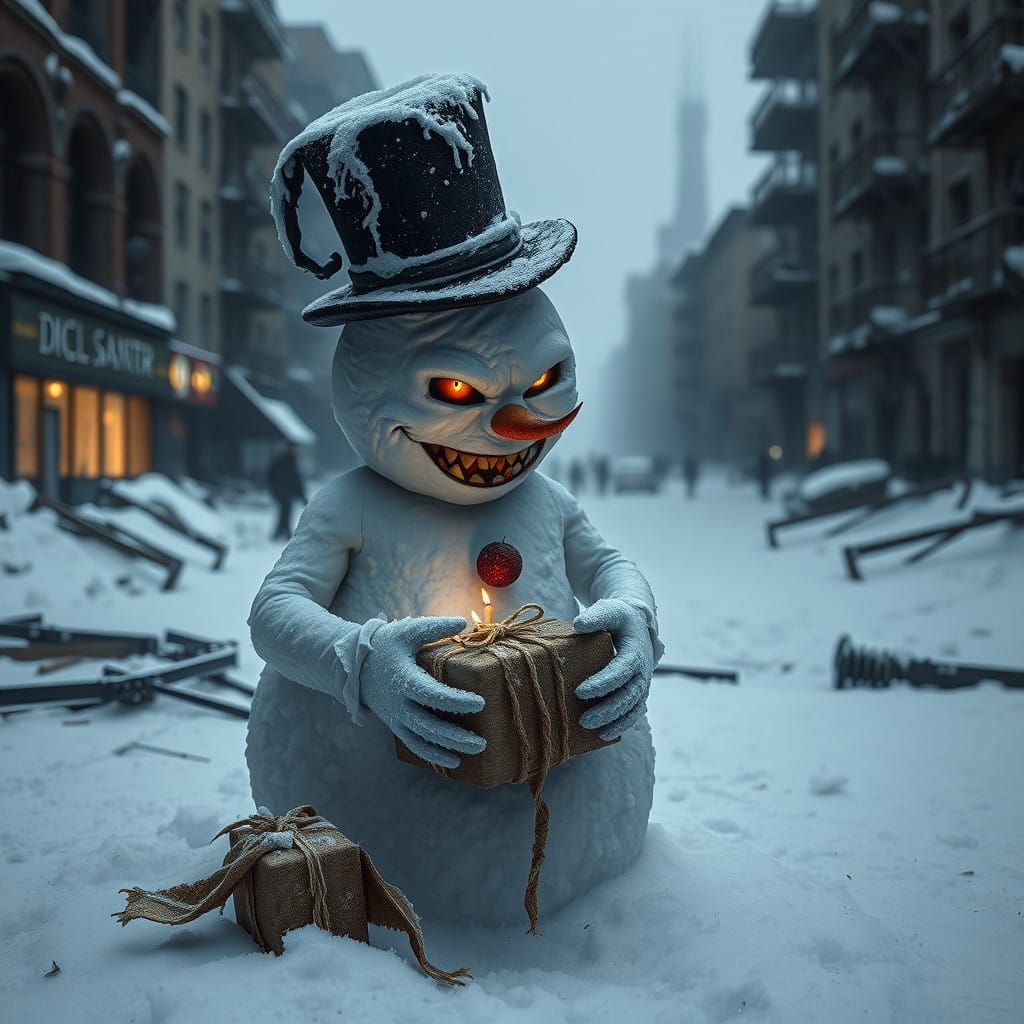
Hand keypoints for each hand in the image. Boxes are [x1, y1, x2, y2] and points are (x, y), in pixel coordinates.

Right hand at [360, 616, 485, 768]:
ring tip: (476, 750)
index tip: (480, 702)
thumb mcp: (408, 631)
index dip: (455, 701)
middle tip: (483, 741)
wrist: (356, 666)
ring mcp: (396, 718)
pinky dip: (433, 755)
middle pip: (429, 726)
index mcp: (403, 679)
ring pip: (423, 739)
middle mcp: (398, 704)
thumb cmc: (387, 645)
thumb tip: (463, 622)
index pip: (432, 695)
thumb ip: (435, 628)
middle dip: (456, 736)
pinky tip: (455, 763)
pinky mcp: (396, 725)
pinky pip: (415, 745)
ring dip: (449, 748)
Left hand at [573, 599, 652, 739]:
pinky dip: (621, 726)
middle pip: (628, 696)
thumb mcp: (610, 610)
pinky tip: (603, 735)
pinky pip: (633, 714)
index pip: (621, 671)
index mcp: (636, 651)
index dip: (603, 683)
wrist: (637, 624)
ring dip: (613, 722)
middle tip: (582, 719)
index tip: (580, 691)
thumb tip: (578, 624)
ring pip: (632, 709)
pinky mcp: (638, 693)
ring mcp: (642, 684)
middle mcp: (643, 671)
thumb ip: (596, 616)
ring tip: (589, 729)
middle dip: (607, 710)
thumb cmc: (619, 618)